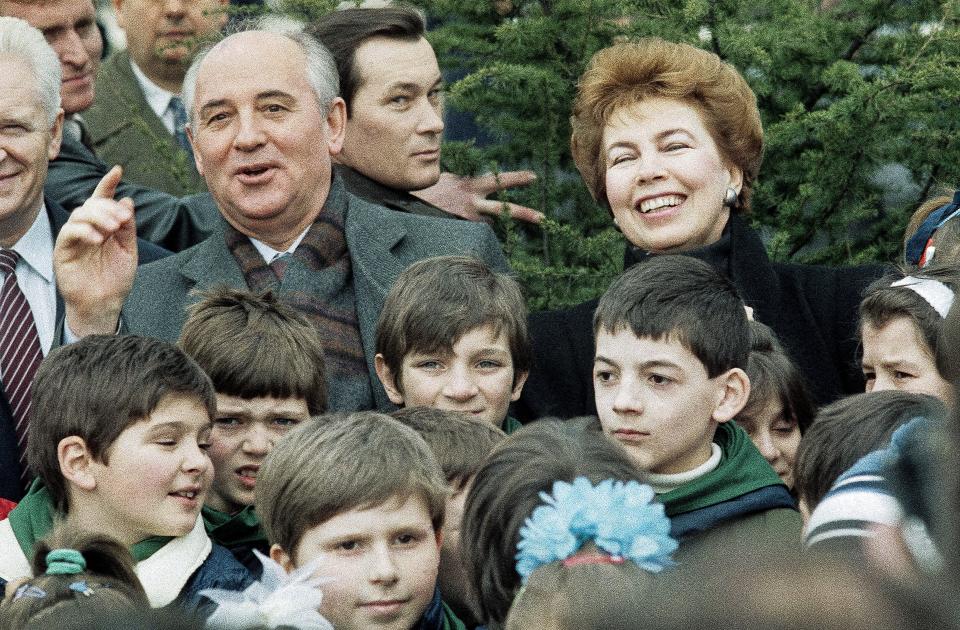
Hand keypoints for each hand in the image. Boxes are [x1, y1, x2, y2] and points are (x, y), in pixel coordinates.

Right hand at [54, 166, 137, 336]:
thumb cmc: (116, 280)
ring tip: (114, 228)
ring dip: (98, 216)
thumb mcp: (129, 250)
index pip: (103, 201)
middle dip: (108, 207)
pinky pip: (69, 233)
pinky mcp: (63, 251)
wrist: (106, 304)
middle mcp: (88, 229)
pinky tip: (98, 238)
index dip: (108, 184)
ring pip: (79, 215)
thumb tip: (126, 200)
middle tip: (122, 219)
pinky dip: (84, 231)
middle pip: (91, 205)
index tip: (117, 170)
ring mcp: (74, 239)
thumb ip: (128, 227)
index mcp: (104, 227)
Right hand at [413, 170, 543, 223]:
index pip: (499, 181)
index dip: (517, 179)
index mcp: (471, 185)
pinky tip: (461, 225)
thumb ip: (462, 183)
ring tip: (500, 227)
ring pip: (489, 224)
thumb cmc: (427, 189)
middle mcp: (472, 201)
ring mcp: (465, 217)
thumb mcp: (447, 179)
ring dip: (493, 223)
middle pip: (504, 208)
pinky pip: (471, 231)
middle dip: (525, 213)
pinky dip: (471, 228)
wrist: (408, 198)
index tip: (534, 177)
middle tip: (544, 218)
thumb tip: (467, 186)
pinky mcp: (457, 228)